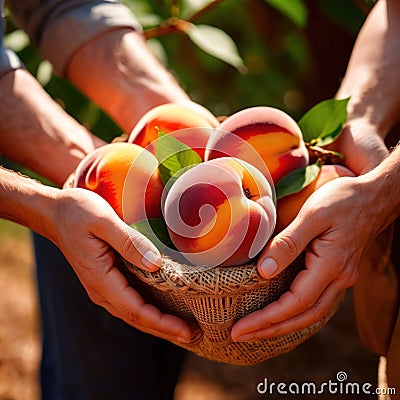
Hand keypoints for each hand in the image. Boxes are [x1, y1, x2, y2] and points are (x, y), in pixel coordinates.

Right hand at [48, 188, 191, 342]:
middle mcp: (101, 289)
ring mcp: (103, 286)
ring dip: (158, 322)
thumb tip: (155, 264)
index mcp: (100, 279)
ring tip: (183, 327)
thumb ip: (129, 242)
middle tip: (194, 335)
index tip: (186, 330)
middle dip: (164, 329)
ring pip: (133, 312)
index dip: (162, 322)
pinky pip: (130, 300)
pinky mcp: (107, 279)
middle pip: (136, 318)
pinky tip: (163, 308)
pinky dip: (148, 309)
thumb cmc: (78, 212)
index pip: (135, 310)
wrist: (55, 213)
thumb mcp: (103, 221)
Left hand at [231, 174, 378, 341]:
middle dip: (270, 330)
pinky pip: (314, 300)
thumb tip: (264, 271)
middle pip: (303, 317)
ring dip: (281, 324)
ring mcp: (340, 277)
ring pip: (310, 313)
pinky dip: (293, 311)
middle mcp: (338, 278)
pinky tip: (278, 310)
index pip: (296, 303)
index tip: (239, 327)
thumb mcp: (314, 214)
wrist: (374, 196)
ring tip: (253, 329)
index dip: (266, 318)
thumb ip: (289, 242)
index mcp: (332, 266)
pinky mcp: (336, 272)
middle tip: (238, 335)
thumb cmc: (345, 200)